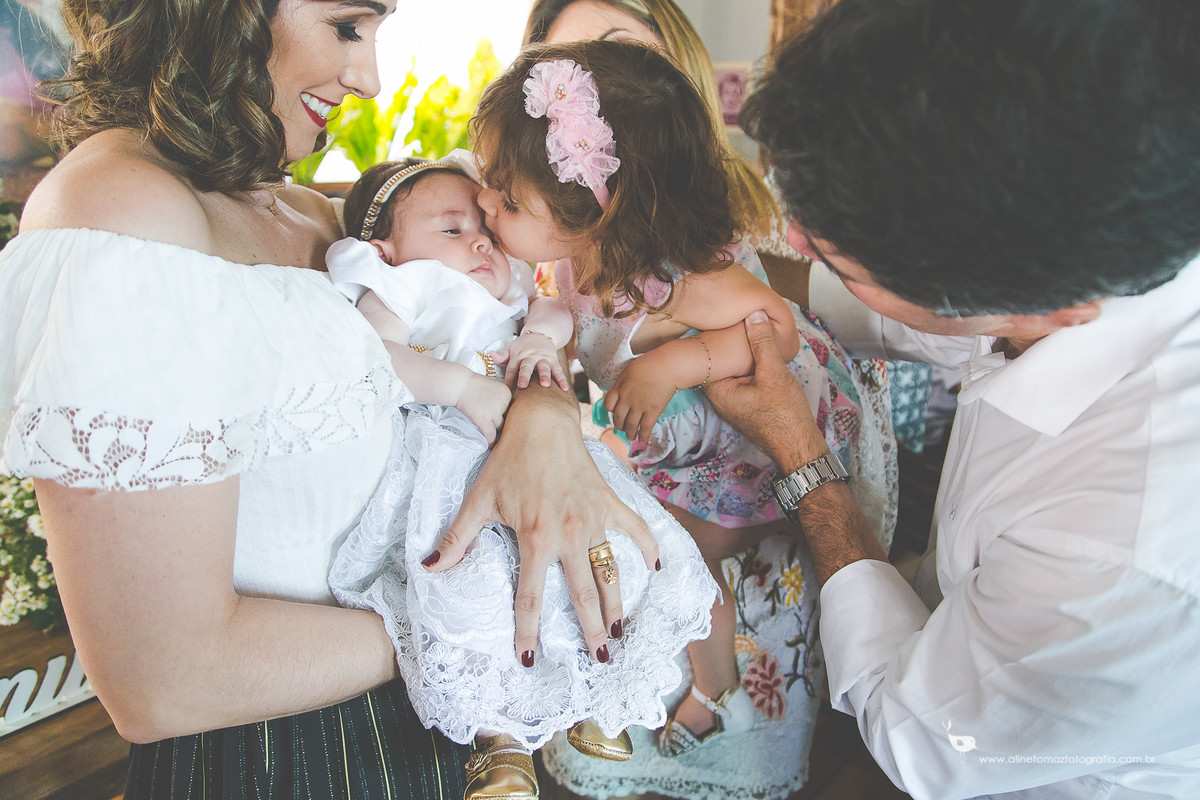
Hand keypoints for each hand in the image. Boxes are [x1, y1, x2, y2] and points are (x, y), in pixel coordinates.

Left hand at [425, 386, 659, 665]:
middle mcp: (569, 534)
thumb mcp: (478, 500)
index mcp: (535, 538)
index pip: (532, 597)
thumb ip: (457, 537)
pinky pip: (636, 529)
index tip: (530, 660)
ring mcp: (593, 520)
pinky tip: (656, 569)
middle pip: (583, 595)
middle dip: (591, 631)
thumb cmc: (507, 461)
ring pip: (610, 571)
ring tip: (620, 633)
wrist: (540, 423)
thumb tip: (430, 567)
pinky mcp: (609, 503)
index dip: (529, 631)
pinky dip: (648, 548)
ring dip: (617, 605)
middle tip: (598, 659)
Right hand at [455, 373, 511, 444]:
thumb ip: (500, 397)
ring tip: (496, 440)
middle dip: (503, 424)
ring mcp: (494, 411)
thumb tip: (503, 412)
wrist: (459, 384)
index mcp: (507, 393)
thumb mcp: (493, 386)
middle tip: (503, 432)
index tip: (502, 420)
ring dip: (496, 432)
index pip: (511, 409)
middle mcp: (504, 402)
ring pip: (500, 427)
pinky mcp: (483, 419)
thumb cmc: (472, 384)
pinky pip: (490, 435)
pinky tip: (490, 446)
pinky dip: (491, 441)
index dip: (505, 415)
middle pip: (507, 418)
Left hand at [495, 330, 569, 390]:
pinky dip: (562, 379)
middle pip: (527, 367)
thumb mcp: (511, 348)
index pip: (512, 369)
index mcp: (518, 356)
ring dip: (545, 375)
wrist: (540, 333)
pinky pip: (558, 370)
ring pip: (544, 367)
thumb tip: (491, 355)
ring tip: (545, 385)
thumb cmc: (523, 346)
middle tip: (523, 386)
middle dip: (525, 376)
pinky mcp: (553, 359)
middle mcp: (531, 357)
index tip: (506, 390)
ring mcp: (543, 358)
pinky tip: (564, 388)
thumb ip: (502, 355)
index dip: (509, 379)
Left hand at [604, 355, 675, 442]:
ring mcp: (639, 406)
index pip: (608, 404)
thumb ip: (623, 382)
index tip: (615, 412)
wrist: (667, 366)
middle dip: (619, 426)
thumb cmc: (650, 364)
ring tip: (631, 436)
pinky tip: (642, 441)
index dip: (611, 410)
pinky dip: (643, 436)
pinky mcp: (652, 411)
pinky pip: (645, 428)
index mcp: (619, 387)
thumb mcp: (629, 370)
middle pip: (618, 418)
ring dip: (629, 433)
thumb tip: (621, 390)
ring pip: (630, 426)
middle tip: (622, 428)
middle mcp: (627, 399)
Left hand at [704, 311, 826, 472]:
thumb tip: (754, 314)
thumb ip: (763, 342)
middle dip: (729, 344)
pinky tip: (762, 353)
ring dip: (742, 354)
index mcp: (719, 391)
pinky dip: (749, 366)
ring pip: (732, 370)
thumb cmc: (785, 414)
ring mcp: (733, 402)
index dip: (714, 336)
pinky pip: (742, 378)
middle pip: (719, 363)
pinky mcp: (746, 404)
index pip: (707, 357)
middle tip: (738, 320)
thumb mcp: (774, 372)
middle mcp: (721, 398)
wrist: (799, 445)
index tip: (722, 319)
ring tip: (751, 331)